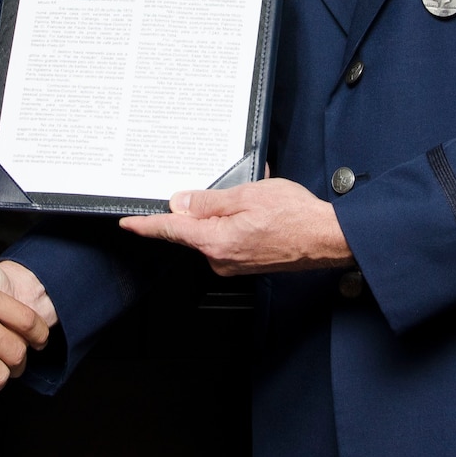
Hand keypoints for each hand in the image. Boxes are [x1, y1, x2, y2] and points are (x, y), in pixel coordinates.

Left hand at [118, 178, 353, 274]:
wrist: (327, 238)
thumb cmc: (295, 217)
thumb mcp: (248, 195)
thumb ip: (209, 201)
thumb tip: (181, 203)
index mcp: (216, 241)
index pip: (171, 231)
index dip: (147, 225)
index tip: (128, 223)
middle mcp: (221, 259)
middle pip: (193, 230)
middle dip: (204, 208)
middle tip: (234, 192)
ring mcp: (233, 264)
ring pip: (212, 233)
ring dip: (225, 214)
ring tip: (256, 201)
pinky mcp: (245, 264)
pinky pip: (228, 239)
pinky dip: (235, 223)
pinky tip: (258, 212)